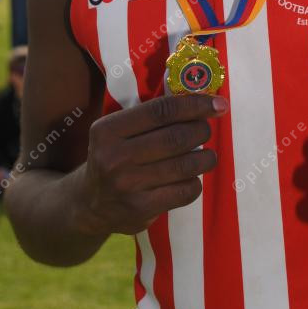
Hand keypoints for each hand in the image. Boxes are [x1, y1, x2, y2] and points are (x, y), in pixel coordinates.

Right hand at [76, 93, 227, 236]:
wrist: (89, 204)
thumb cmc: (113, 157)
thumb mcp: (117, 131)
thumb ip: (149, 116)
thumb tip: (198, 99)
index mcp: (108, 130)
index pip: (160, 111)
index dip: (194, 104)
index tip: (218, 104)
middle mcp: (115, 157)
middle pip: (175, 137)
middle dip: (201, 130)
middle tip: (206, 130)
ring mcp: (128, 185)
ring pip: (184, 165)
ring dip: (205, 158)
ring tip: (207, 155)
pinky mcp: (141, 209)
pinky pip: (184, 191)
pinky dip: (196, 181)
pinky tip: (192, 177)